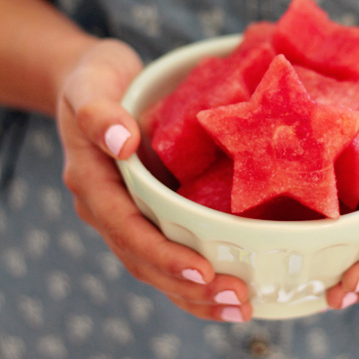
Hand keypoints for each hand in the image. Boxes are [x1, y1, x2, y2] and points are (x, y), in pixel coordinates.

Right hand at [57, 38, 250, 321]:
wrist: (97, 84)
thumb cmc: (95, 81)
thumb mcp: (91, 85)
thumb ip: (99, 113)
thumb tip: (123, 142)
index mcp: (94, 183)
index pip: (127, 229)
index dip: (162, 253)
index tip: (201, 270)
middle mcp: (110, 207)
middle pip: (145, 258)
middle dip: (189, 286)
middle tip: (236, 299)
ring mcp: (129, 212)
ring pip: (157, 265)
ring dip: (195, 292)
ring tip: (239, 305)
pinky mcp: (148, 209)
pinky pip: (168, 247)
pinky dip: (193, 273)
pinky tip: (225, 285)